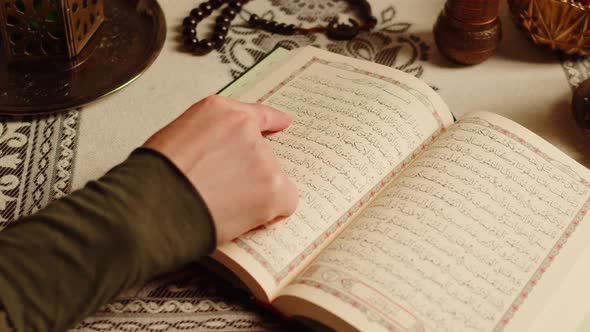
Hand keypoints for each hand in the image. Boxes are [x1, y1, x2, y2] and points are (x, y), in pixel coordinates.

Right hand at [143, 95, 297, 244]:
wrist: (153, 206)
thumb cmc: (153, 180)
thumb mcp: (174, 139)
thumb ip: (207, 140)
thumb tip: (220, 160)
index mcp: (217, 111)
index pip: (254, 115)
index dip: (270, 122)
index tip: (283, 123)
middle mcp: (244, 127)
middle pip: (262, 154)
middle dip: (248, 174)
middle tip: (222, 192)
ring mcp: (261, 156)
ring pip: (272, 180)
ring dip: (255, 194)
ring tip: (222, 205)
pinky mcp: (273, 185)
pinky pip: (286, 201)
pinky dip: (271, 213)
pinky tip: (244, 217)